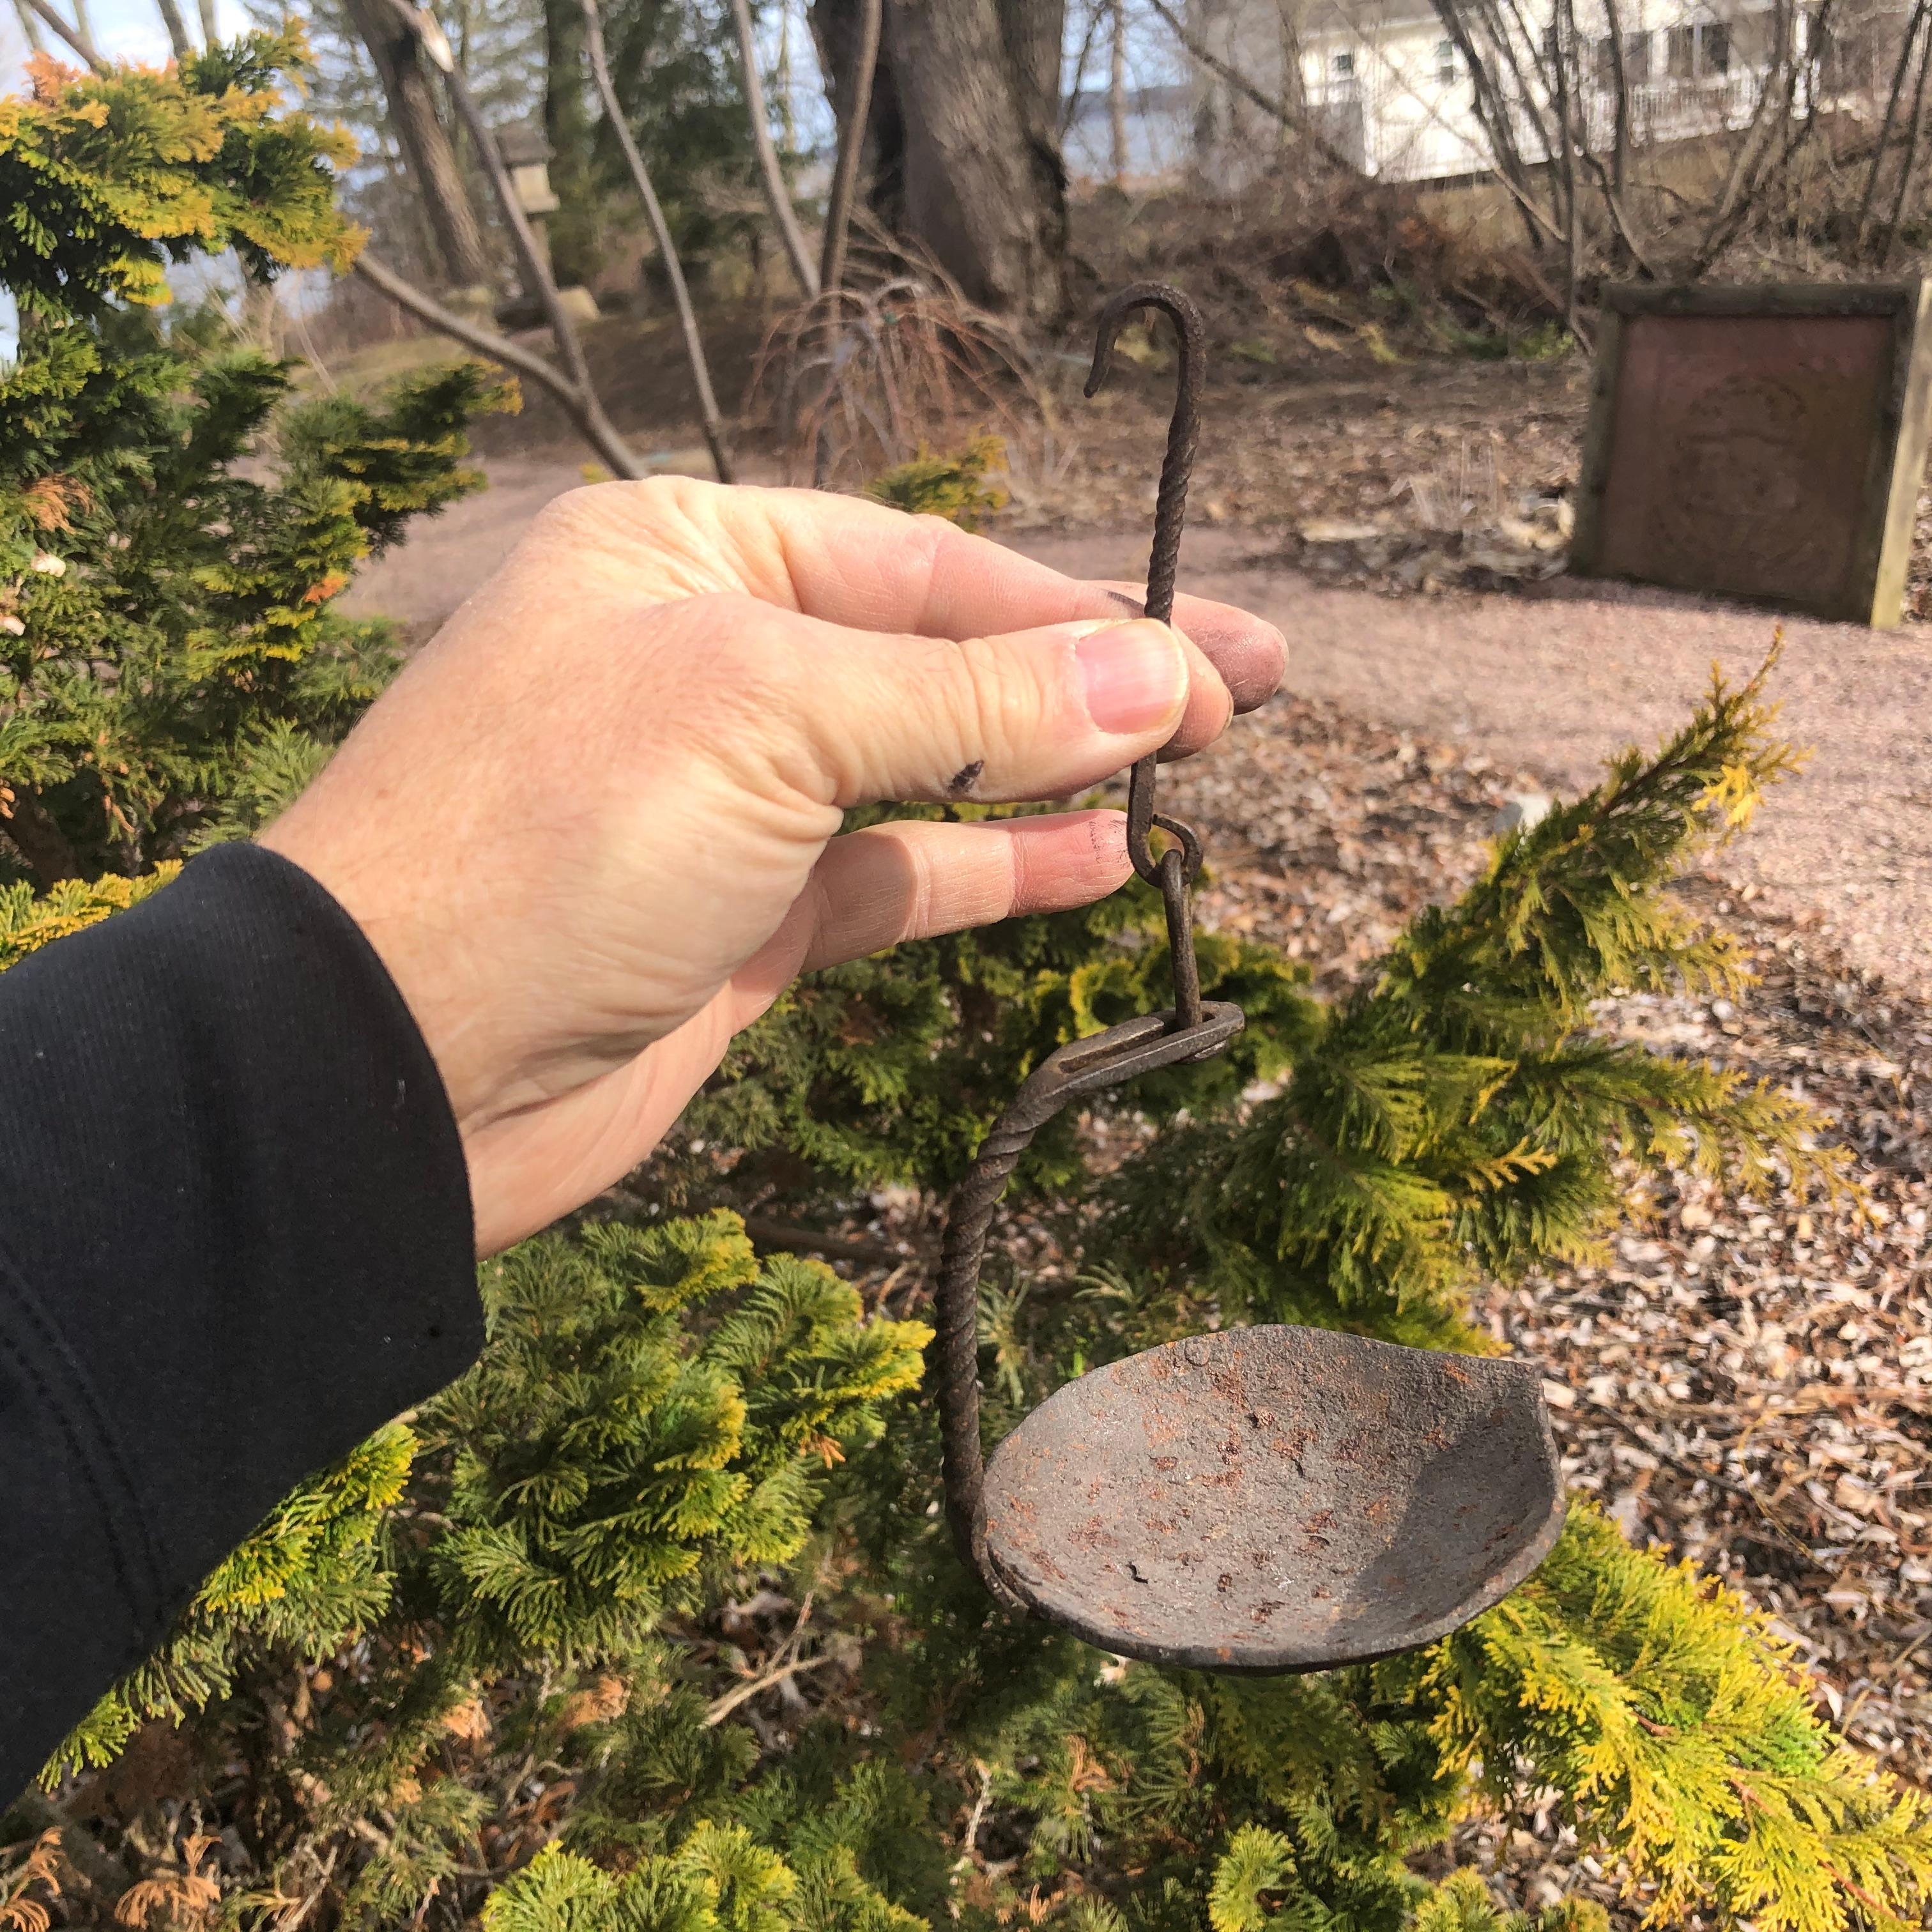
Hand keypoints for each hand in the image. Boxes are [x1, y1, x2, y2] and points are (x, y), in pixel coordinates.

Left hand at [262, 480, 1285, 1253]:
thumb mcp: (774, 717)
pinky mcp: (742, 923)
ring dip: (1058, 775)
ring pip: (929, 772)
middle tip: (1247, 693)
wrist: (398, 1064)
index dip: (1079, 612)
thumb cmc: (559, 832)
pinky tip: (1104, 858)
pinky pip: (897, 877)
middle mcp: (706, 661)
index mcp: (687, 552)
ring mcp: (726, 802)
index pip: (925, 565)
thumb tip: (1157, 676)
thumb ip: (975, 700)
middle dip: (1090, 679)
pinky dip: (997, 868)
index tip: (1213, 655)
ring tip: (1195, 771)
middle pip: (939, 658)